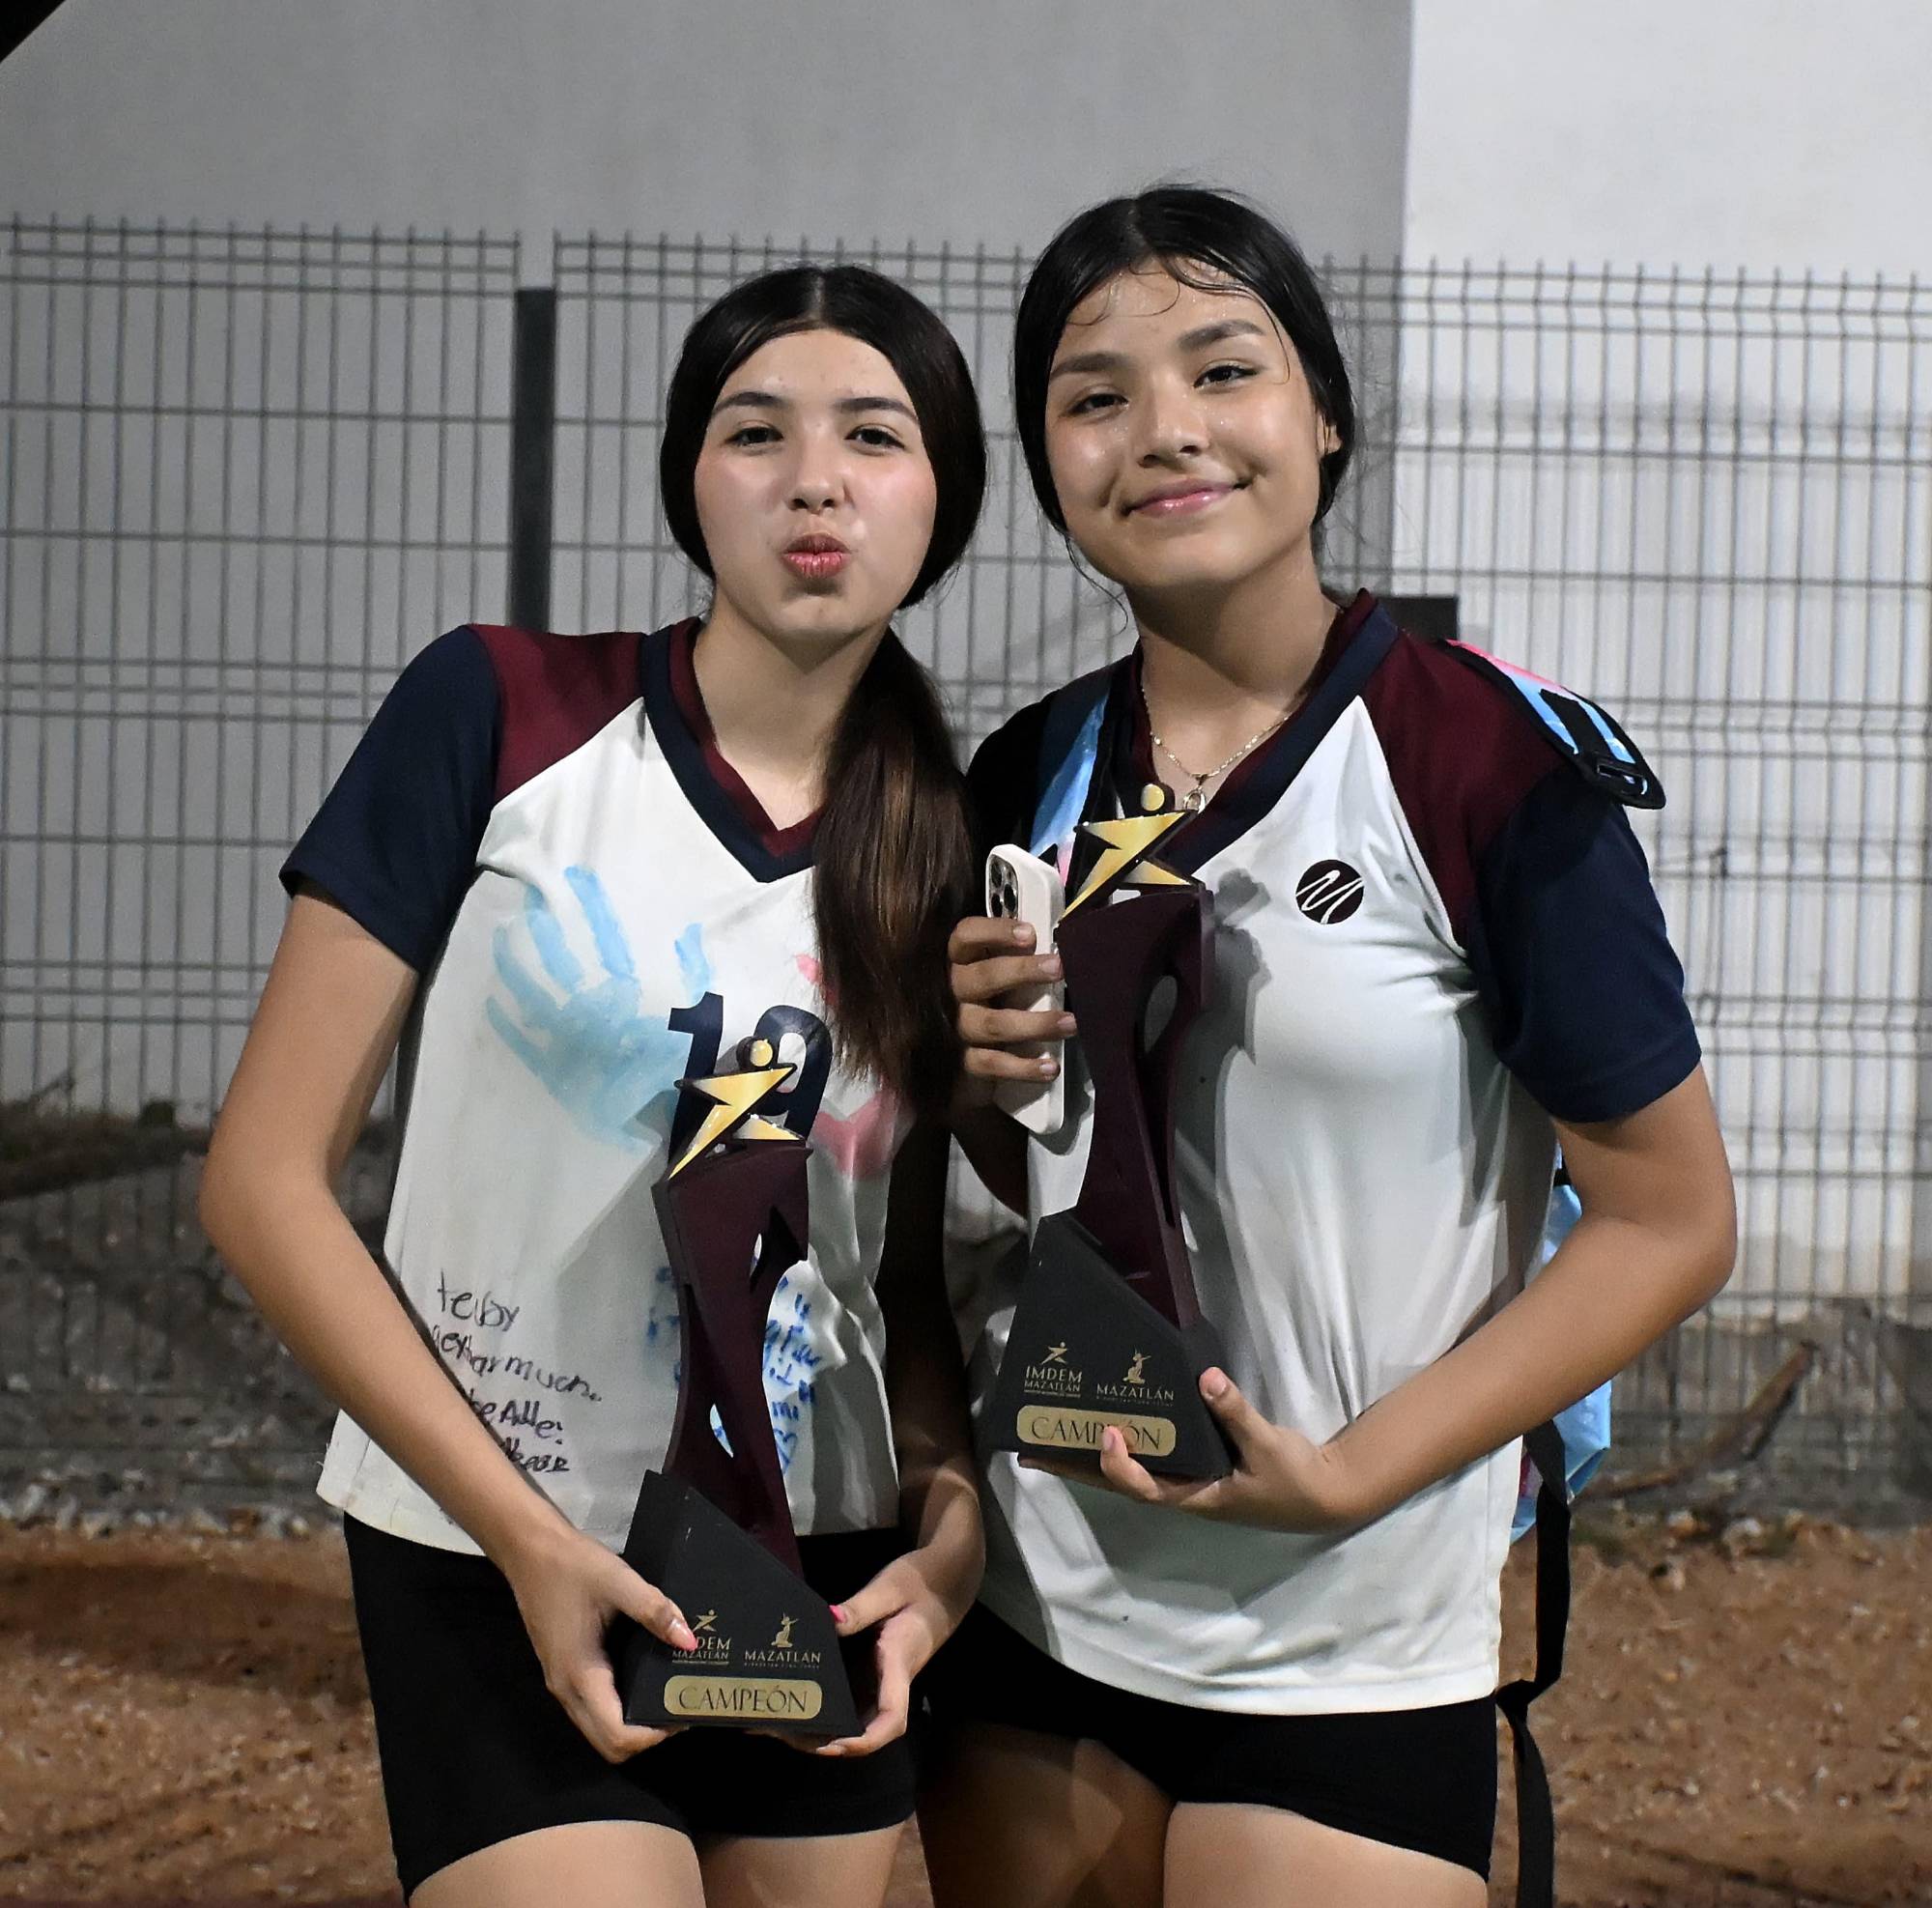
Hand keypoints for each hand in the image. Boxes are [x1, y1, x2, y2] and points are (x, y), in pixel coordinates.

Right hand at [495, 1515, 697, 1762]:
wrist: (529, 1549)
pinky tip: (643, 1679)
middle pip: (607, 1744)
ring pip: (598, 1729)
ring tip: (669, 1692)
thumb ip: (655, 1610)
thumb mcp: (619, 1580)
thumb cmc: (572, 1566)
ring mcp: (561, 1682)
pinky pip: (593, 1708)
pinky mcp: (563, 1671)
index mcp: (580, 1675)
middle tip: (681, 1704)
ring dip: (633, 1725)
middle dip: (647, 1737)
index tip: (685, 1711)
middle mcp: (566, 1690)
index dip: (653, 1736)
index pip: (617, 1736)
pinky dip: (619, 1709)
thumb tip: (690, 1641)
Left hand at [805, 1545, 972, 1757]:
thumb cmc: (920, 1582)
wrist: (946, 1579)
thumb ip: (861, 1607)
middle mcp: (892, 1682)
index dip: (865, 1741)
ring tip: (780, 1722)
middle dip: (828, 1741)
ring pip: (857, 1719)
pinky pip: (852, 1700)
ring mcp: (885, 1680)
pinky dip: (827, 1708)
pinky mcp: (877, 1672)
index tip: (832, 1745)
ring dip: (823, 1729)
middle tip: (784, 1732)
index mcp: (899, 1663)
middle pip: (867, 1730)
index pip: (892, 1718)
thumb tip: (830, 1620)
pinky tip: (798, 1699)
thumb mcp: (889, 1588)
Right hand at [948, 916, 1076, 1108]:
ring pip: (993, 1024)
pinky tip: (1049, 1067)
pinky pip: (992, 1064)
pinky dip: (1023, 1067)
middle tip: (1059, 968)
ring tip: (1071, 1023)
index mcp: (961, 961)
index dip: (994, 932)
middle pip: (982, 977)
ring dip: (1035, 1024)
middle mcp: (954, 991)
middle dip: (1022, 971)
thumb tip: (1064, 945)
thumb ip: (1018, 956)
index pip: (965, 936)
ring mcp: (959, 1027)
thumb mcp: (1001, 971)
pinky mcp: (967, 1062)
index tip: (1030, 934)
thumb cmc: (996, 998)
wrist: (971, 1054)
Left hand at [1020, 1368, 1368, 1534]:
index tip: (1107, 1433)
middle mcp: (1183, 1491)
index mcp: (1196, 1496)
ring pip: (1130, 1469)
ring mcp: (1187, 1479)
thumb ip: (1237, 1414)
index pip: (1144, 1487)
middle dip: (1076, 1467)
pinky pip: (1152, 1454)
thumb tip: (1206, 1379)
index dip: (1120, 1465)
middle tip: (1031, 1451)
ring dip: (1092, 1455)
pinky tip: (1108, 1420)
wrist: (1322, 1494)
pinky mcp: (1197, 1464)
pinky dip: (1127, 1441)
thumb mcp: (1269, 1447)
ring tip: (1052, 1434)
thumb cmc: (1293, 1479)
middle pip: (1119, 1482)